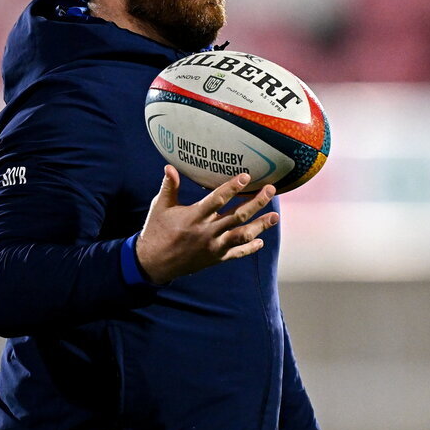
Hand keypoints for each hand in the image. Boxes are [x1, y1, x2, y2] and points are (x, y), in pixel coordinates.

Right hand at [135, 165, 278, 284]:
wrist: (154, 264)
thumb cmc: (156, 231)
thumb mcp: (159, 207)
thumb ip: (169, 187)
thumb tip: (170, 166)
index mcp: (194, 217)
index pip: (217, 199)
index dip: (232, 187)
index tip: (246, 176)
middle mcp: (207, 232)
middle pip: (237, 216)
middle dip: (256, 203)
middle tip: (271, 190)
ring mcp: (213, 247)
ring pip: (242, 235)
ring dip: (260, 225)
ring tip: (275, 216)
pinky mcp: (215, 258)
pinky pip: (236, 254)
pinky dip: (250, 248)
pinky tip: (261, 240)